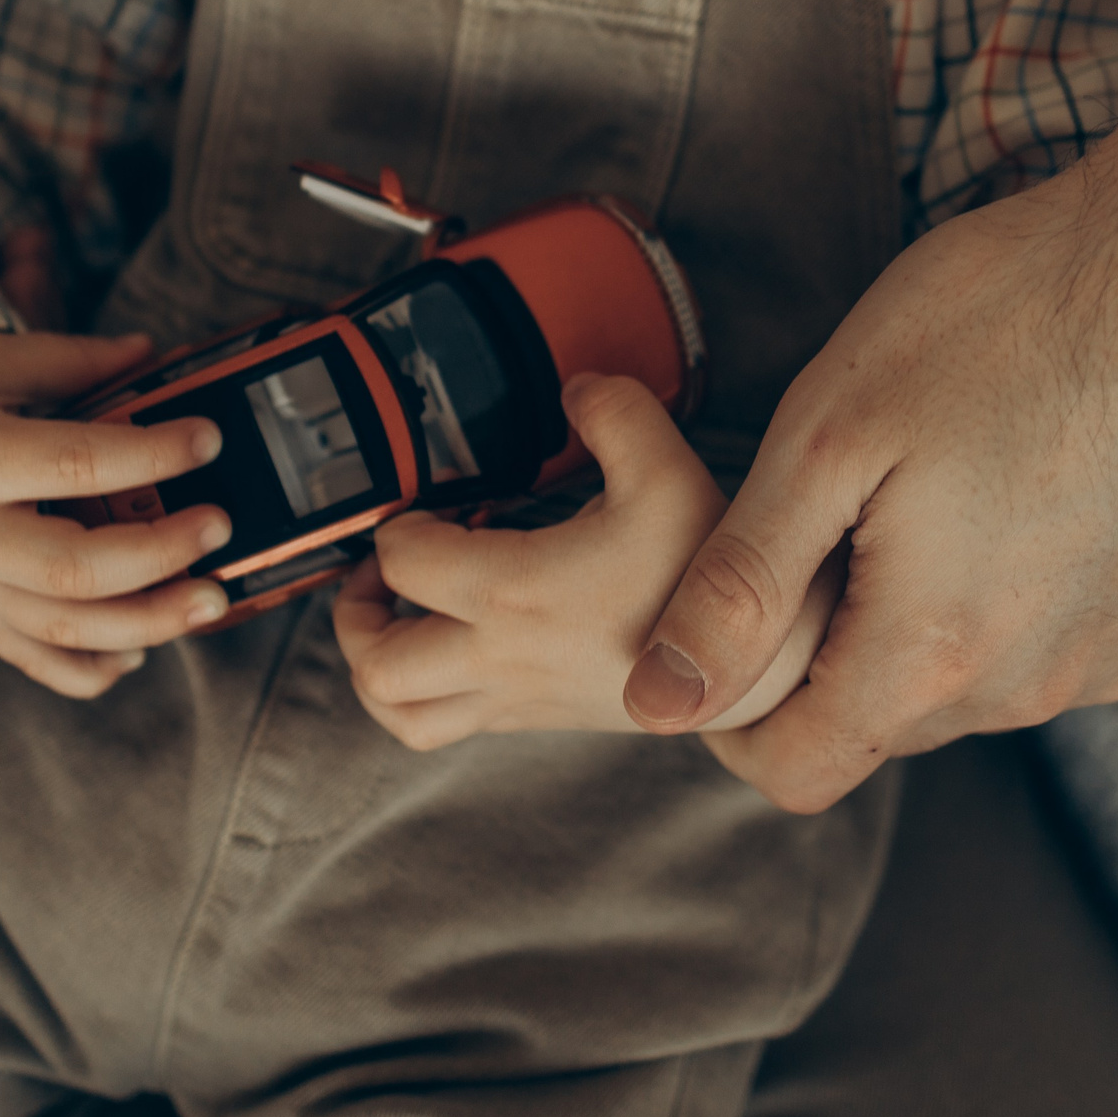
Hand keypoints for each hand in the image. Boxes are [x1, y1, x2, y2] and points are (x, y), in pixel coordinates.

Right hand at [0, 330, 233, 696]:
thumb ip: (71, 362)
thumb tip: (156, 354)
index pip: (80, 464)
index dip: (156, 451)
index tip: (207, 438)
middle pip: (76, 568)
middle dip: (162, 554)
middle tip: (220, 525)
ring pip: (63, 629)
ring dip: (149, 623)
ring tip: (211, 598)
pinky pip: (29, 660)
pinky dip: (89, 670)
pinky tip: (139, 653)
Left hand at [333, 374, 828, 747]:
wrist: (763, 661)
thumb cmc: (710, 569)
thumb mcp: (668, 468)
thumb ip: (615, 412)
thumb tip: (575, 388)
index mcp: (517, 592)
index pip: (403, 564)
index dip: (398, 526)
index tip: (429, 507)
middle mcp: (505, 657)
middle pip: (379, 669)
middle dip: (354, 620)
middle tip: (375, 579)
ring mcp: (521, 698)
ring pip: (404, 718)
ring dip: (377, 672)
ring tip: (394, 621)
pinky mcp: (544, 717)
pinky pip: (451, 728)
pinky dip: (426, 693)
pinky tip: (460, 643)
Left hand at [625, 155, 1117, 811]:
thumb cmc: (1010, 314)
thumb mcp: (830, 435)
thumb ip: (736, 585)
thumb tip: (654, 699)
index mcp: (935, 654)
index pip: (798, 769)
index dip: (727, 715)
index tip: (717, 620)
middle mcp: (1036, 688)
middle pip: (880, 721)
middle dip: (825, 648)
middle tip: (820, 513)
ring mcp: (1114, 657)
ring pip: (967, 681)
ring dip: (919, 617)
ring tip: (920, 482)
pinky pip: (1049, 644)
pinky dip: (1005, 593)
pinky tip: (1008, 481)